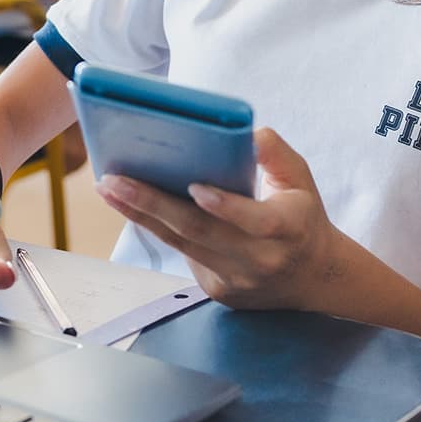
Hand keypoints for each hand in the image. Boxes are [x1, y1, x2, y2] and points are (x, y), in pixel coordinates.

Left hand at [94, 128, 349, 310]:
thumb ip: (275, 154)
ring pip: (181, 244)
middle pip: (200, 232)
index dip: (226, 207)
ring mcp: (235, 280)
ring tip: (108, 188)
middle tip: (115, 180)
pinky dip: (156, 227)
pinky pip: (182, 254)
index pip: (256, 221)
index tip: (195, 187)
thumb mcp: (301, 179)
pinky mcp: (216, 290)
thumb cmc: (302, 217)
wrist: (312, 279)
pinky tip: (130, 204)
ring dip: (140, 214)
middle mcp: (259, 260)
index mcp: (288, 229)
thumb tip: (247, 131)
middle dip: (153, 204)